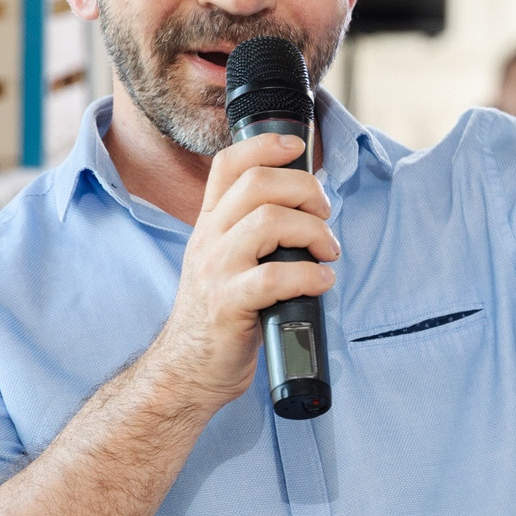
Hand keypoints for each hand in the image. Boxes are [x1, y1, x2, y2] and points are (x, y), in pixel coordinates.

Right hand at [141, 133, 338, 413]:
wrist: (188, 370)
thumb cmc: (221, 317)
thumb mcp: (226, 261)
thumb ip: (253, 232)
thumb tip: (307, 207)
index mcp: (210, 224)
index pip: (229, 164)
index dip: (265, 145)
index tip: (298, 146)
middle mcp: (209, 240)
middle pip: (258, 184)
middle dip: (305, 190)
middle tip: (324, 215)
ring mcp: (216, 271)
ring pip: (269, 222)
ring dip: (312, 231)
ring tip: (327, 252)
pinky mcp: (229, 306)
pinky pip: (275, 277)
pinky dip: (309, 275)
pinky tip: (322, 283)